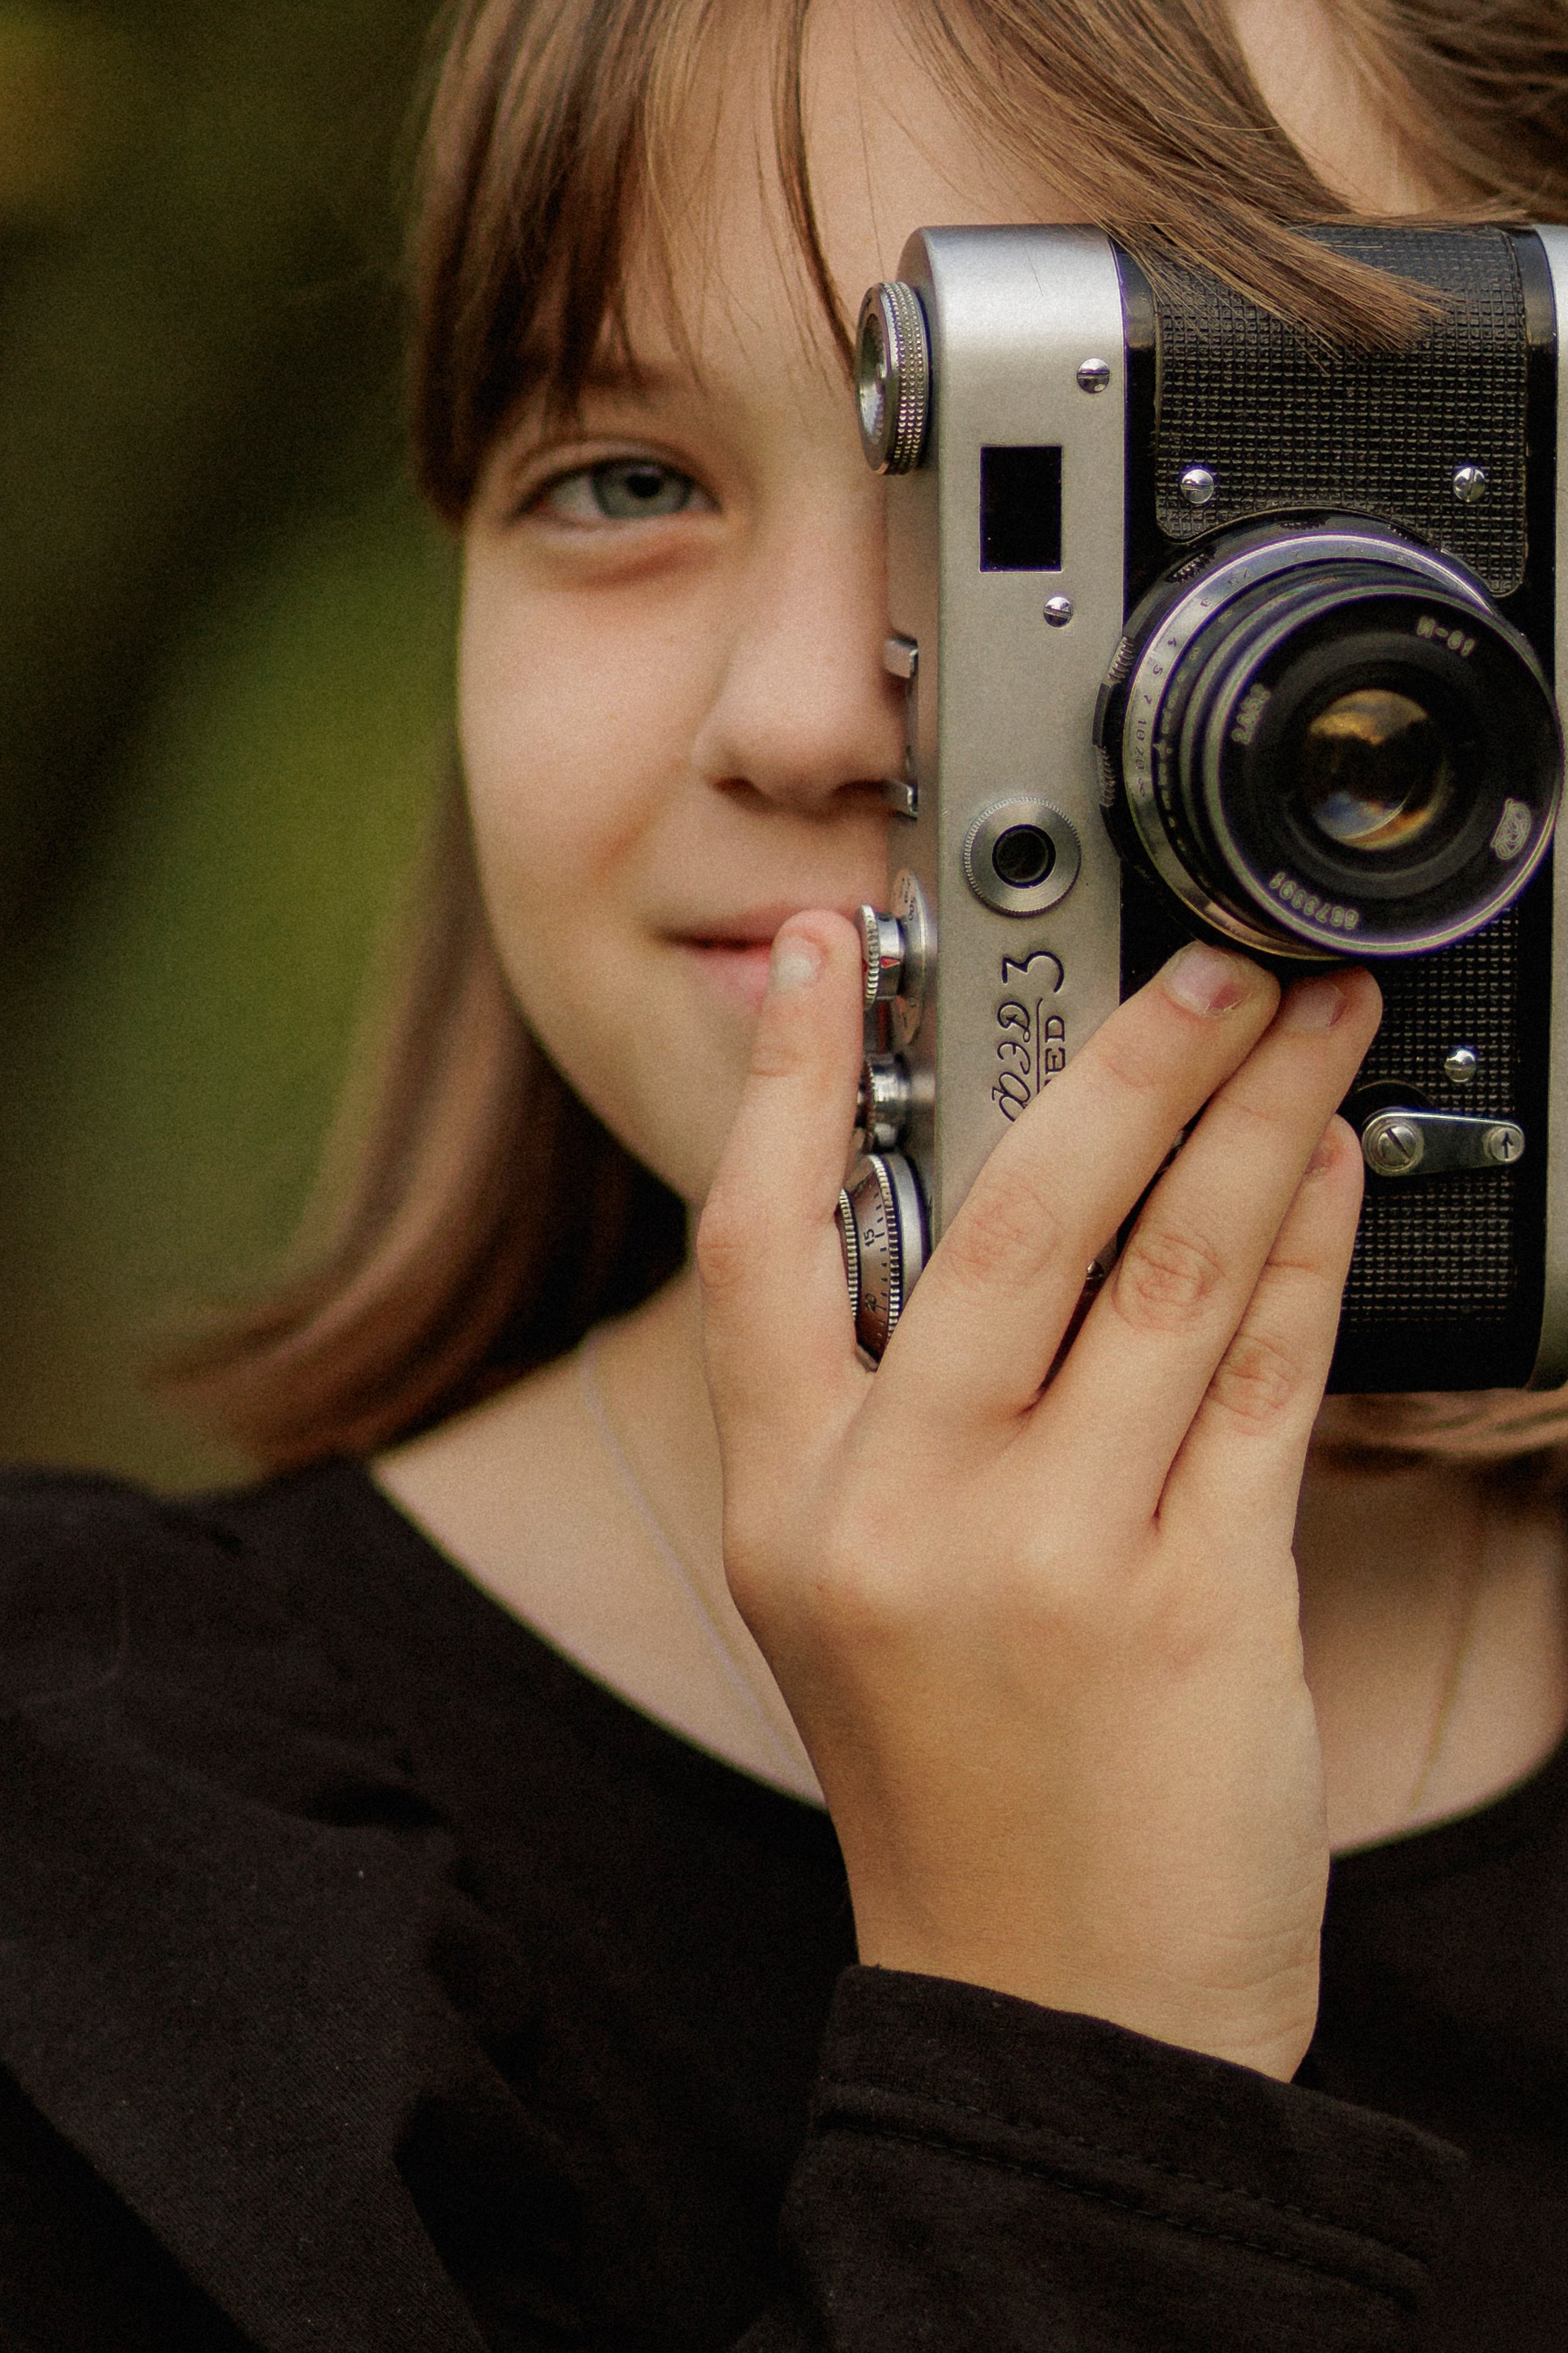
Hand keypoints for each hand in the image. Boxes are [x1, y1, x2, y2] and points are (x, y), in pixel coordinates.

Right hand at [699, 917, 1380, 2080]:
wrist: (1057, 2004)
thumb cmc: (956, 1782)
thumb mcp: (846, 1592)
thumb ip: (891, 1412)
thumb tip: (1002, 1211)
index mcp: (789, 1502)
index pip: (761, 1240)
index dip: (798, 1078)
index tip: (834, 948)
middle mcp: (902, 1514)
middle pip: (1011, 1221)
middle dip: (1125, 1063)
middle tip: (1204, 961)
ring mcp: (1051, 1556)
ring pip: (1170, 1275)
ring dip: (1254, 1124)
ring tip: (1308, 1024)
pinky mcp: (1196, 1599)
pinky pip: (1267, 1379)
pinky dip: (1308, 1251)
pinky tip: (1333, 1167)